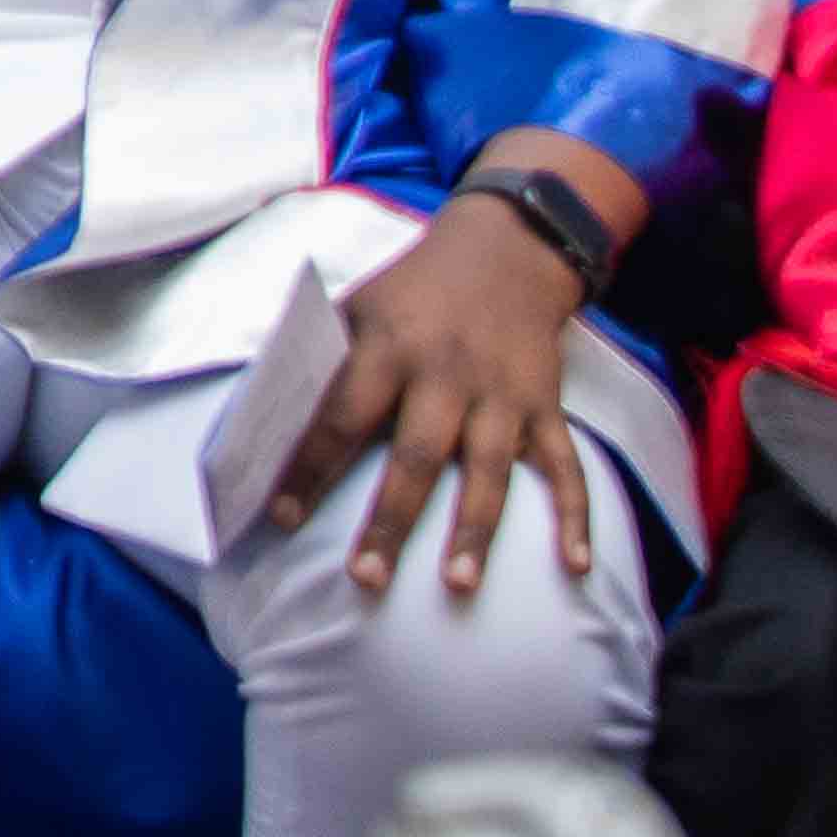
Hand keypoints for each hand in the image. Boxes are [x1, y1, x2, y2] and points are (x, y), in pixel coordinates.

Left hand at [294, 187, 614, 602]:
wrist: (505, 251)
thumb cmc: (413, 291)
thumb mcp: (355, 305)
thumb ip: (318, 357)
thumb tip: (259, 413)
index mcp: (387, 347)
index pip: (340, 416)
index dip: (310, 468)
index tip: (281, 517)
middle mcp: (446, 374)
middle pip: (415, 455)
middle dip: (390, 520)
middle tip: (366, 579)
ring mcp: (501, 394)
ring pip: (488, 471)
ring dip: (474, 530)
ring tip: (456, 584)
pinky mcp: (546, 406)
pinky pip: (566, 467)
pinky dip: (575, 516)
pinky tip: (576, 564)